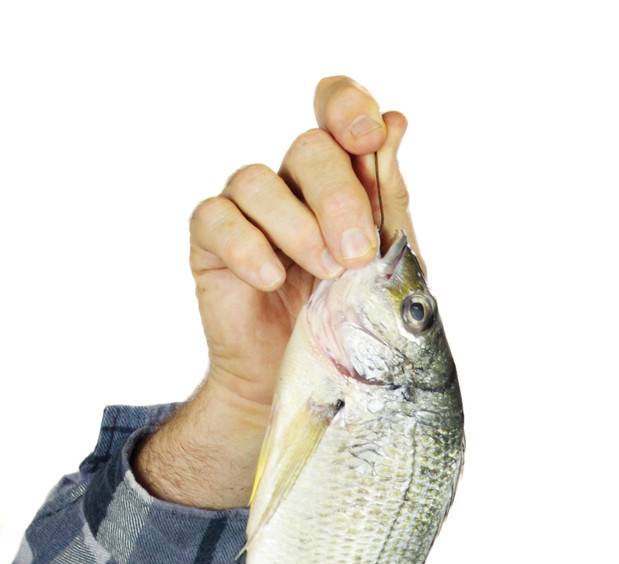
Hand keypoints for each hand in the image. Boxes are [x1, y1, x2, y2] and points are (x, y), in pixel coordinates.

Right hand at [189, 74, 423, 416]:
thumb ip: (389, 201)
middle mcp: (292, 184)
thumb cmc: (353, 327)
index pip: (335, 108)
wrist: (313, 389)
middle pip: (309, 148)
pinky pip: (218, 219)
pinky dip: (249, 248)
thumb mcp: (386, 267)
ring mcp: (248, 210)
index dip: (347, 107)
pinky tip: (271, 281)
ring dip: (298, 227)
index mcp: (341, 179)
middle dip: (339, 198)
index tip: (368, 136)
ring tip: (324, 275)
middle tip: (356, 255)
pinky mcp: (212, 242)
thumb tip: (394, 122)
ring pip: (258, 180)